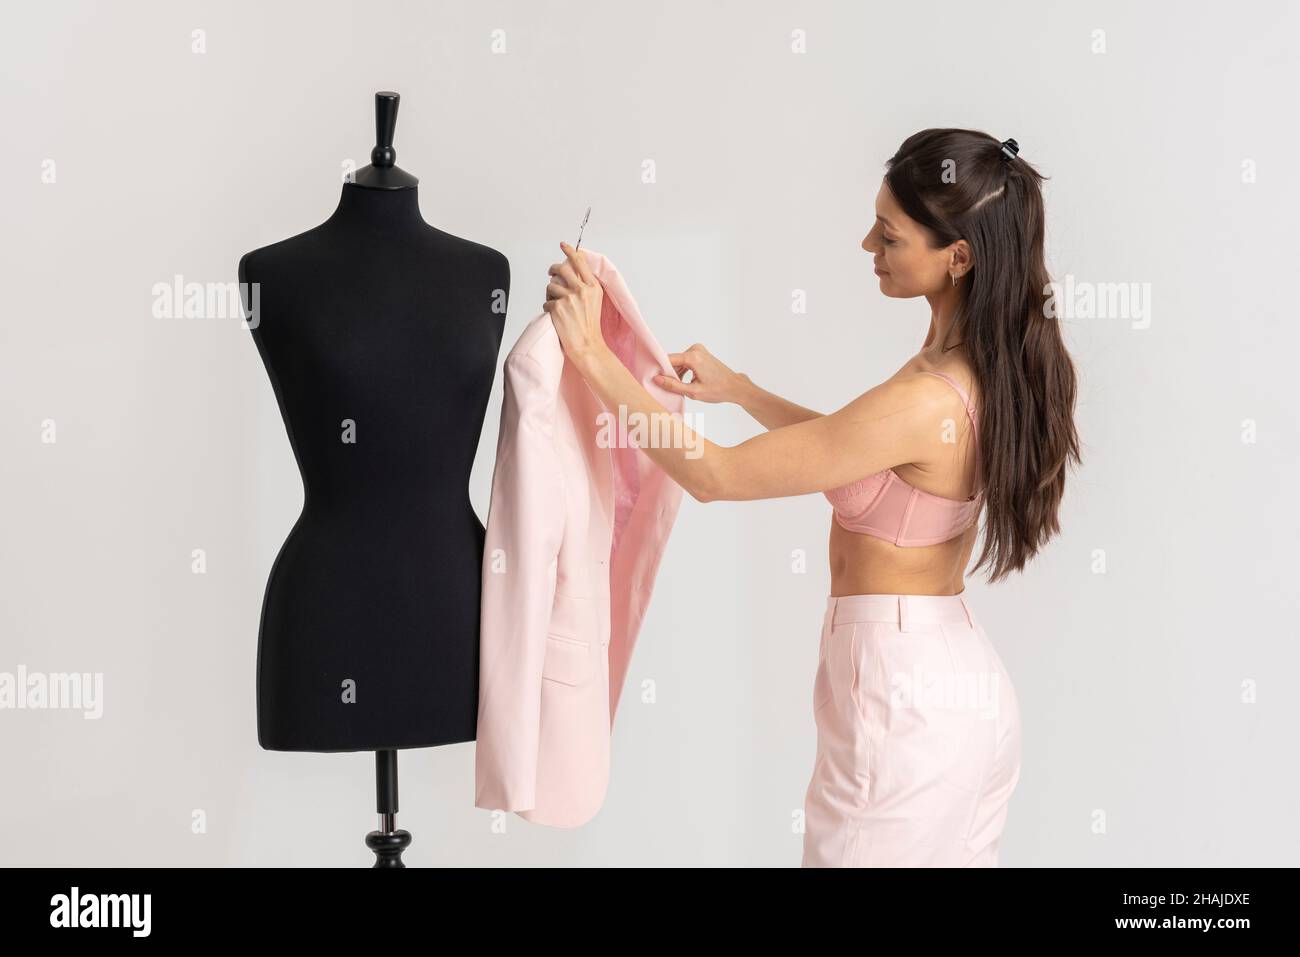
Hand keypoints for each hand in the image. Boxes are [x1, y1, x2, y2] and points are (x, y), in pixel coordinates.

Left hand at [543, 242, 610, 370]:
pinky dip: (548, 308)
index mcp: (593, 287)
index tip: (563, 245)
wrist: (588, 346)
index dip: (569, 251)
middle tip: (551, 273)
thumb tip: (571, 273)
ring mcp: (569, 298)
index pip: (580, 262)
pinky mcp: (557, 307)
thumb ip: (585, 286)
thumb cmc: (590, 327)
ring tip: (556, 304)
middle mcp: (582, 290)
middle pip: (561, 269)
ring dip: (550, 294)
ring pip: (551, 286)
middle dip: (553, 269)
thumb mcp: (595, 301)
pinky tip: (556, 317)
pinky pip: (546, 301)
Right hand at [654, 343, 747, 404]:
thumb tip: (657, 379)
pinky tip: (686, 382)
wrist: (734, 387)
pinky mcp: (700, 353)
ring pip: (678, 361)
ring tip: (680, 386)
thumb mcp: (693, 391)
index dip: (660, 370)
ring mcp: (698, 350)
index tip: (654, 378)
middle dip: (669, 373)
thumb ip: (673, 385)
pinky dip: (683, 370)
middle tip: (669, 387)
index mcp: (693, 357)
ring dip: (676, 373)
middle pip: (673, 360)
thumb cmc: (718, 390)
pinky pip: (685, 361)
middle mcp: (695, 349)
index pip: (668, 360)